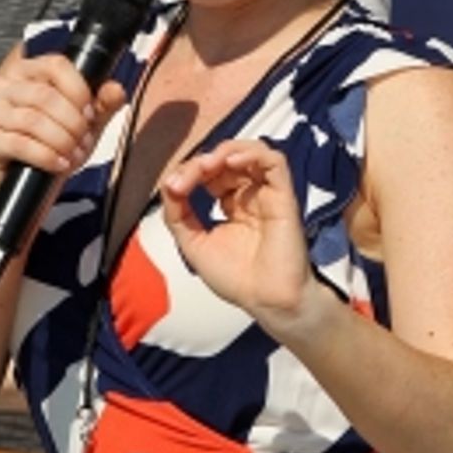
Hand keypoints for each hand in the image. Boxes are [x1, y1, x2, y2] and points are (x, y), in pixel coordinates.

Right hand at [0, 54, 126, 193]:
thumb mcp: (83, 123)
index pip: (56, 66)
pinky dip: (46, 156)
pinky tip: (58, 164)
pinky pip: (20, 144)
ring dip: (61, 141)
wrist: (27, 182)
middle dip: (73, 123)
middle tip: (83, 141)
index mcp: (28, 71)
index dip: (79, 91)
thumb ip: (102, 105)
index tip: (89, 114)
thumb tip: (116, 90)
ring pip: (34, 120)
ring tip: (72, 154)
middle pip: (46, 96)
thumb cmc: (52, 144)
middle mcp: (5, 86)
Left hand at [160, 140, 321, 333]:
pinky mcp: (284, 196)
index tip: (173, 188)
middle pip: (226, 160)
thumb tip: (168, 185)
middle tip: (186, 178)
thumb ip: (178, 215)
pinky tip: (230, 163)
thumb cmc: (236, 279)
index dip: (189, 173)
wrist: (265, 301)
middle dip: (201, 162)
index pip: (209, 174)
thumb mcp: (193, 244)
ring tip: (207, 165)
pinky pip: (274, 161)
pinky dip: (252, 154)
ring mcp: (267, 194)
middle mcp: (250, 196)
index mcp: (231, 206)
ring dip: (226, 151)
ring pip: (251, 152)